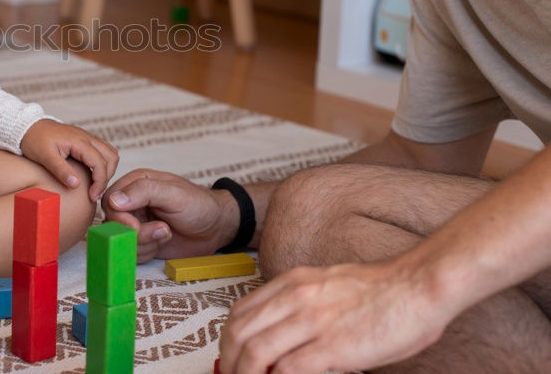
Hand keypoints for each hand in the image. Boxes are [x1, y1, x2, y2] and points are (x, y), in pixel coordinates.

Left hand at [20, 120, 119, 201]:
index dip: (100, 182)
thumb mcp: (44, 157)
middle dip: (107, 176)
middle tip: (95, 193)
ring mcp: (87, 138)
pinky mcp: (85, 141)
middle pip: (111, 157)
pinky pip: (102, 151)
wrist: (28, 127)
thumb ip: (60, 170)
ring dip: (107, 170)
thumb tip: (76, 185)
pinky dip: (103, 164)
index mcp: (79, 141)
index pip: (100, 163)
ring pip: (110, 153)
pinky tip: (91, 176)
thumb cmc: (34, 141)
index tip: (92, 197)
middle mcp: (87, 137)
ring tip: (95, 186)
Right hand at [102, 169, 237, 262]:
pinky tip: (164, 241)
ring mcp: (136, 223)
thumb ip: (144, 192)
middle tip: (163, 230)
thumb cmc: (199, 205)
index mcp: (136, 183)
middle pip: (113, 225)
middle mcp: (132, 203)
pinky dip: (147, 252)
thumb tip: (114, 199)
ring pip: (122, 242)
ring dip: (145, 243)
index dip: (119, 218)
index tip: (136, 226)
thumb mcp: (174, 194)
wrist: (216, 228)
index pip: (110, 201)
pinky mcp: (142, 242)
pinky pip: (131, 253)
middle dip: (137, 234)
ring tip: (167, 233)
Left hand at [218, 259, 450, 372]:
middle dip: (229, 360)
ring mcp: (311, 322)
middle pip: (239, 332)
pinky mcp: (331, 347)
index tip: (231, 358)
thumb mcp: (329, 286)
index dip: (229, 340)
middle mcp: (295, 297)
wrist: (419, 286)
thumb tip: (288, 336)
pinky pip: (286, 370)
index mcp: (293, 282)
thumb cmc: (384, 291)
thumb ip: (303, 305)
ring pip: (255, 352)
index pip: (241, 311)